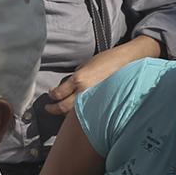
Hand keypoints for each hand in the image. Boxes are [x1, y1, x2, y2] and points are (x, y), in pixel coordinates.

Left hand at [45, 36, 159, 116]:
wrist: (127, 63)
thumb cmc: (106, 60)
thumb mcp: (86, 65)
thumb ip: (75, 77)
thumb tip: (67, 85)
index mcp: (79, 80)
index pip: (59, 93)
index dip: (52, 96)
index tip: (50, 95)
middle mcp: (84, 92)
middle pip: (63, 107)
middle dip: (53, 109)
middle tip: (48, 108)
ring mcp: (93, 100)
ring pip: (75, 113)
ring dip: (65, 113)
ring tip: (60, 111)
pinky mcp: (102, 104)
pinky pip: (88, 112)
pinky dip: (80, 114)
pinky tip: (77, 113)